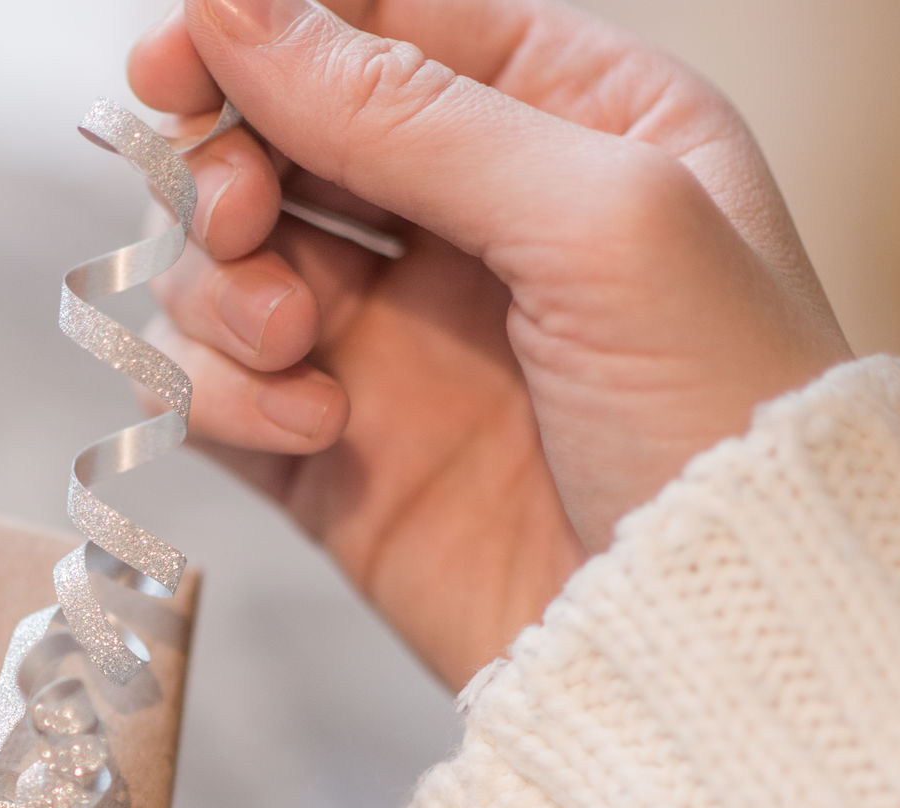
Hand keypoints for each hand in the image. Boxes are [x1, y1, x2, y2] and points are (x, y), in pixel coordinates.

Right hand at [127, 0, 850, 688]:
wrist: (716, 651)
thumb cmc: (722, 422)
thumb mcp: (594, 219)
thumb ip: (410, 111)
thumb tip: (239, 9)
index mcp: (574, 124)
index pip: (385, 29)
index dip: (266, 33)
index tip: (178, 61)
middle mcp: (474, 224)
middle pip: (282, 138)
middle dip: (231, 166)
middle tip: (237, 215)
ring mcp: (398, 344)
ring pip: (229, 263)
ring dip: (227, 292)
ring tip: (295, 346)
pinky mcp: (337, 459)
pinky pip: (221, 390)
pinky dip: (228, 397)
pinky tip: (308, 430)